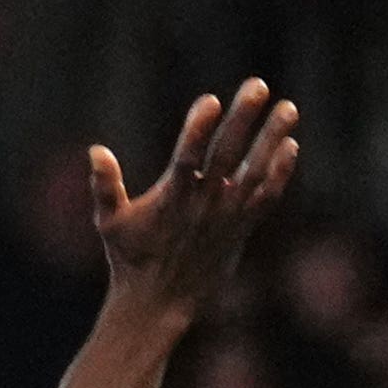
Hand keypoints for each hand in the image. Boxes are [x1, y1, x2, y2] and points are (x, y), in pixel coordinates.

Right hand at [93, 83, 307, 324]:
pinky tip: (291, 146)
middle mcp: (204, 205)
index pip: (187, 157)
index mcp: (172, 198)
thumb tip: (97, 151)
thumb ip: (104, 186)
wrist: (160, 303)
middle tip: (259, 85)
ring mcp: (227, 217)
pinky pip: (266, 198)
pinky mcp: (241, 229)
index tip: (211, 100)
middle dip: (244, 118)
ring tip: (290, 108)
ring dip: (272, 139)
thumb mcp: (109, 222)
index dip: (198, 129)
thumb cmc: (130, 258)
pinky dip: (279, 173)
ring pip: (256, 173)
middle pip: (228, 155)